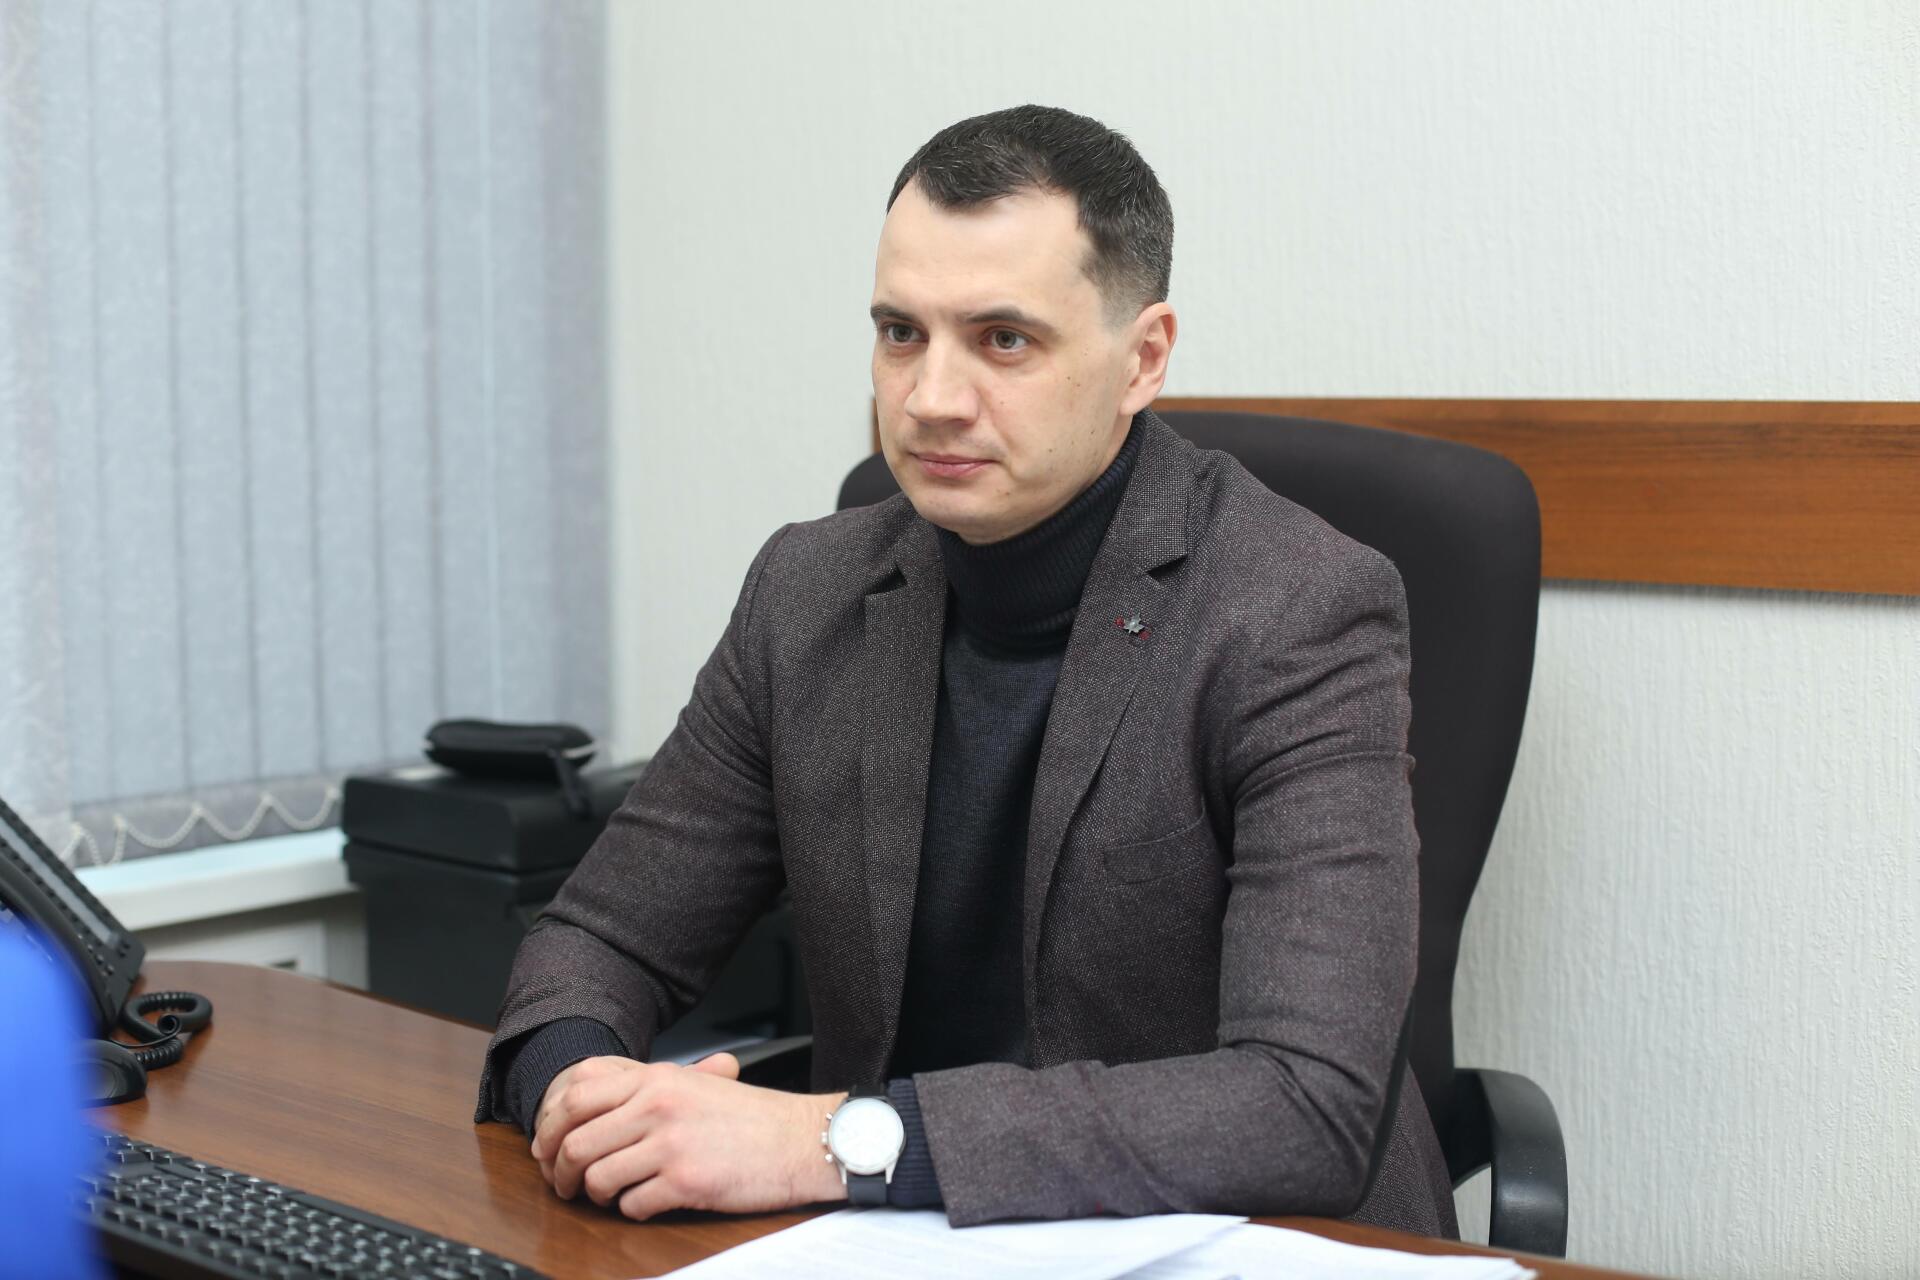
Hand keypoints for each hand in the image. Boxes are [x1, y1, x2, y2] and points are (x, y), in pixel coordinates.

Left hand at [529, 1051, 849, 1219]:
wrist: (799, 1139)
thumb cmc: (750, 1117)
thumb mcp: (693, 1084)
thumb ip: (644, 1088)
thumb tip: (588, 1105)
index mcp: (656, 1078)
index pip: (576, 1094)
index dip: (550, 1125)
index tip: (547, 1146)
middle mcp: (658, 1106)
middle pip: (576, 1141)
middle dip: (560, 1170)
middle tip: (563, 1185)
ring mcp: (670, 1144)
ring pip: (597, 1177)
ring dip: (595, 1194)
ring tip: (611, 1195)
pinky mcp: (685, 1182)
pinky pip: (632, 1205)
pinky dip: (632, 1210)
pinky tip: (647, 1202)